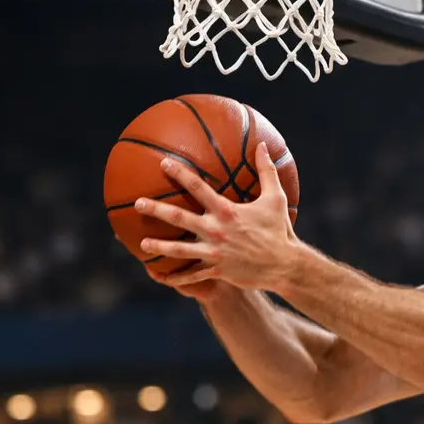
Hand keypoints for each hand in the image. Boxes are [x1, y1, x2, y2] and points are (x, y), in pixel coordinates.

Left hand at [134, 144, 301, 290]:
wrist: (285, 265)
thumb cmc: (280, 230)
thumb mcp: (276, 198)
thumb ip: (266, 170)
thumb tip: (261, 145)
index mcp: (227, 211)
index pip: (198, 188)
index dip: (179, 174)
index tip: (163, 164)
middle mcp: (216, 231)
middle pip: (179, 219)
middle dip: (157, 209)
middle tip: (138, 202)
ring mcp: (214, 252)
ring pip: (179, 251)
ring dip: (159, 247)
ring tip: (141, 244)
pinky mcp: (217, 271)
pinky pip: (191, 276)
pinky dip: (174, 278)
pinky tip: (158, 276)